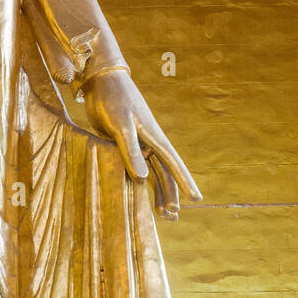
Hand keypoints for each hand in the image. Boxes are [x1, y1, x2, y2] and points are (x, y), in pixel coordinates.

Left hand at [82, 70, 200, 219]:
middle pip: (163, 173)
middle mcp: (149, 142)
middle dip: (169, 194)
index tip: (197, 198)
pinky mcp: (121, 143)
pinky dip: (136, 181)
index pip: (173, 164)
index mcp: (154, 137)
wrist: (100, 81)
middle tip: (171, 216)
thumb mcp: (121, 126)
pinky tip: (137, 196)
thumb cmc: (113, 99)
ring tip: (160, 214)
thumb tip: (144, 179)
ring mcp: (136, 143)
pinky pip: (132, 166)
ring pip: (149, 172)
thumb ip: (130, 152)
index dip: (185, 181)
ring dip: (155, 191)